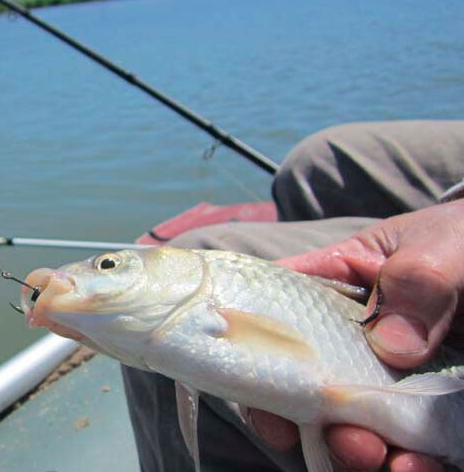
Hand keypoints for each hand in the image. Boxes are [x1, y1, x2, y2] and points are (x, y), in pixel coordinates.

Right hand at [251, 200, 463, 471]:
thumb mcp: (442, 247)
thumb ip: (415, 280)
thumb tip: (391, 345)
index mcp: (334, 289)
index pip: (273, 312)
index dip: (254, 347)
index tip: (261, 390)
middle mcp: (350, 342)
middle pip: (305, 383)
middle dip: (310, 418)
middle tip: (346, 435)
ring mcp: (388, 383)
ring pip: (350, 425)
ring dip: (352, 450)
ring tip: (378, 456)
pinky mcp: (425, 415)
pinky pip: (407, 448)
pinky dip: (407, 465)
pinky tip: (416, 466)